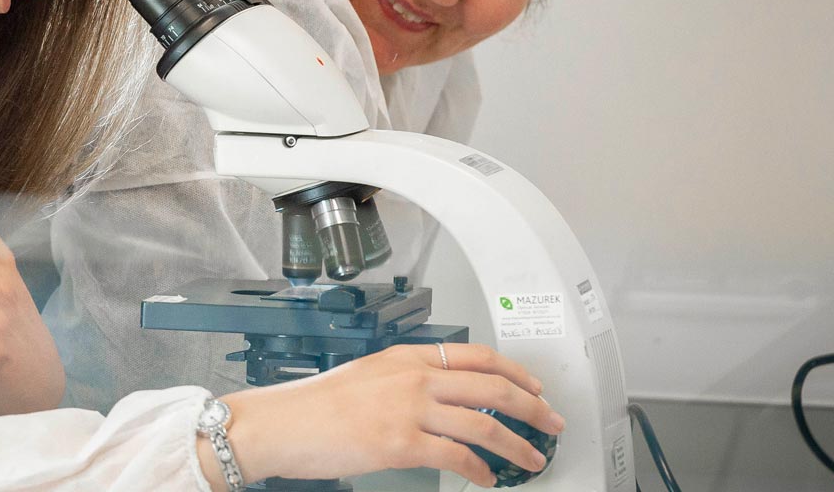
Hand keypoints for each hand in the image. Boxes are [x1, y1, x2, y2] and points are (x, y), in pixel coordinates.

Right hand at [203, 342, 564, 489]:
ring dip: (517, 445)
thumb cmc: (315, 406)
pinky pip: (458, 457)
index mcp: (405, 356)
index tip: (534, 387)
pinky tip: (486, 478)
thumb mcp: (367, 377)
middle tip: (551, 423)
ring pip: (483, 423)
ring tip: (532, 459)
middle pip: (492, 385)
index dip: (515, 372)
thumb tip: (445, 400)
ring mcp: (408, 409)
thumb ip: (406, 382)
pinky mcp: (401, 443)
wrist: (282, 424)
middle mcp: (413, 377)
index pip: (476, 355)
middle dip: (532, 407)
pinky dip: (480, 471)